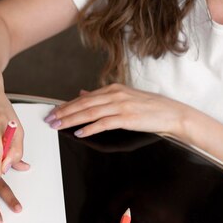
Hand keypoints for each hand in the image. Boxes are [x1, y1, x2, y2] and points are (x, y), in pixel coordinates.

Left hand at [45, 83, 191, 138]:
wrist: (172, 113)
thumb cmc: (150, 107)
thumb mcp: (124, 96)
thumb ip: (102, 96)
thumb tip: (82, 93)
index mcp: (113, 89)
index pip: (84, 98)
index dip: (67, 105)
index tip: (54, 111)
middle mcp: (115, 95)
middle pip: (83, 104)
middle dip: (64, 112)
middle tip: (50, 119)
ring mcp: (121, 106)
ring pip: (90, 112)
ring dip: (72, 120)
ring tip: (59, 125)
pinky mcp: (127, 118)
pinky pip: (104, 123)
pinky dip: (90, 128)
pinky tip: (79, 133)